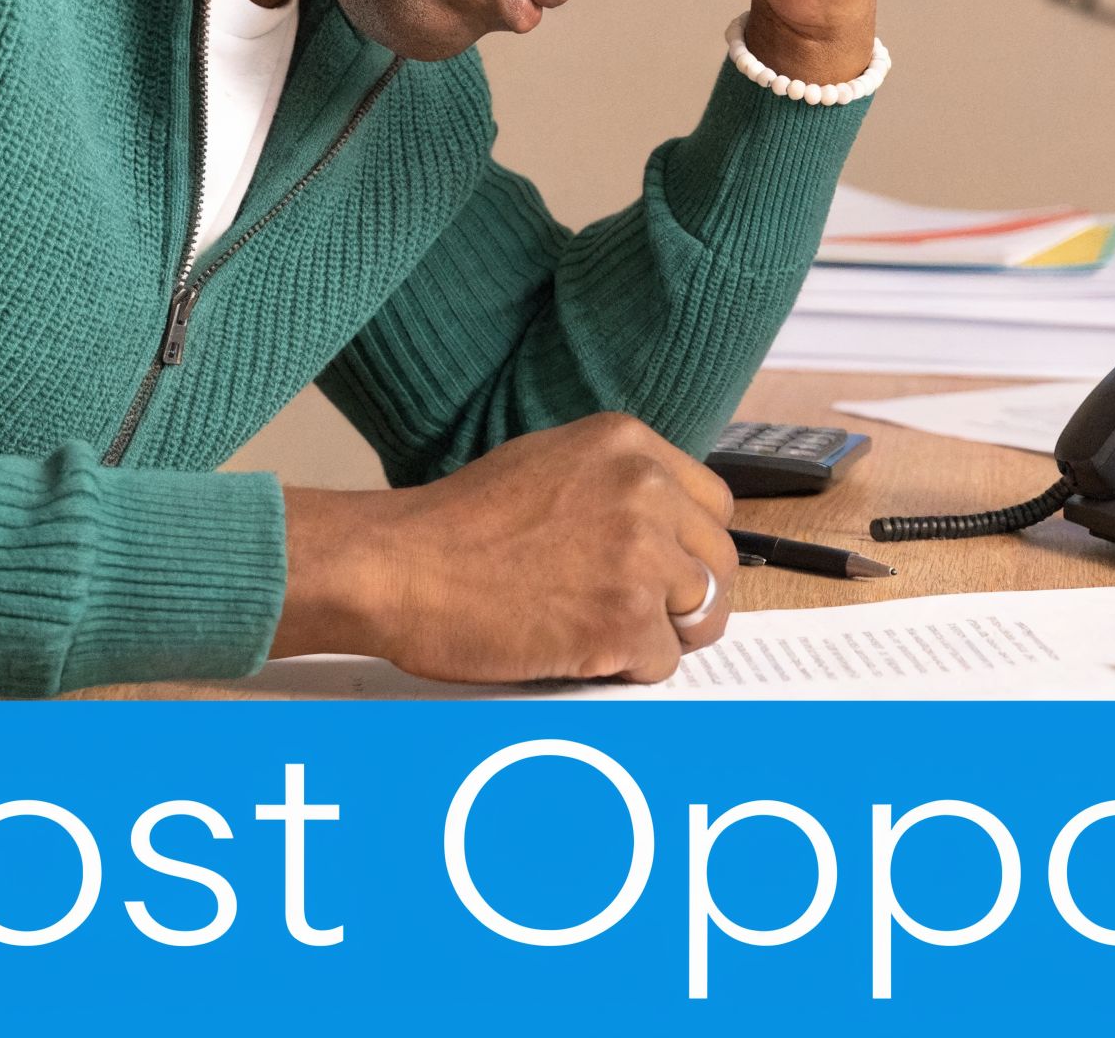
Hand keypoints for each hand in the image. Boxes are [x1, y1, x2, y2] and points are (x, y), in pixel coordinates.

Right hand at [273, 414, 738, 683]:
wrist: (395, 568)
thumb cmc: (454, 526)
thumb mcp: (549, 464)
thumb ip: (616, 486)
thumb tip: (666, 530)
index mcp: (628, 444)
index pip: (714, 505)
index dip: (692, 548)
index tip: (670, 572)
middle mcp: (645, 490)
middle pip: (719, 562)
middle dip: (686, 598)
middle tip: (640, 617)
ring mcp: (639, 556)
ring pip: (702, 615)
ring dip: (663, 636)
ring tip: (606, 637)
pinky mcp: (623, 620)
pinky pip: (663, 662)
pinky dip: (628, 671)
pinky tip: (580, 655)